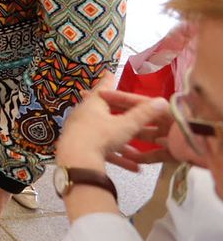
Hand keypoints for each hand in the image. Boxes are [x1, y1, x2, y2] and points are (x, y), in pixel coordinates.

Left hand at [56, 78, 173, 169]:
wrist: (77, 160)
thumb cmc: (101, 136)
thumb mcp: (126, 125)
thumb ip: (143, 114)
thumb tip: (163, 101)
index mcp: (94, 104)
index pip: (104, 89)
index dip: (109, 81)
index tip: (109, 72)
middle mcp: (85, 115)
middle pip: (104, 111)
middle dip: (118, 112)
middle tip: (124, 108)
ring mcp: (82, 132)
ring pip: (107, 134)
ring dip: (125, 143)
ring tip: (141, 153)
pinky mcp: (83, 148)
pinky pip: (105, 150)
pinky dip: (119, 157)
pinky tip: (135, 167)